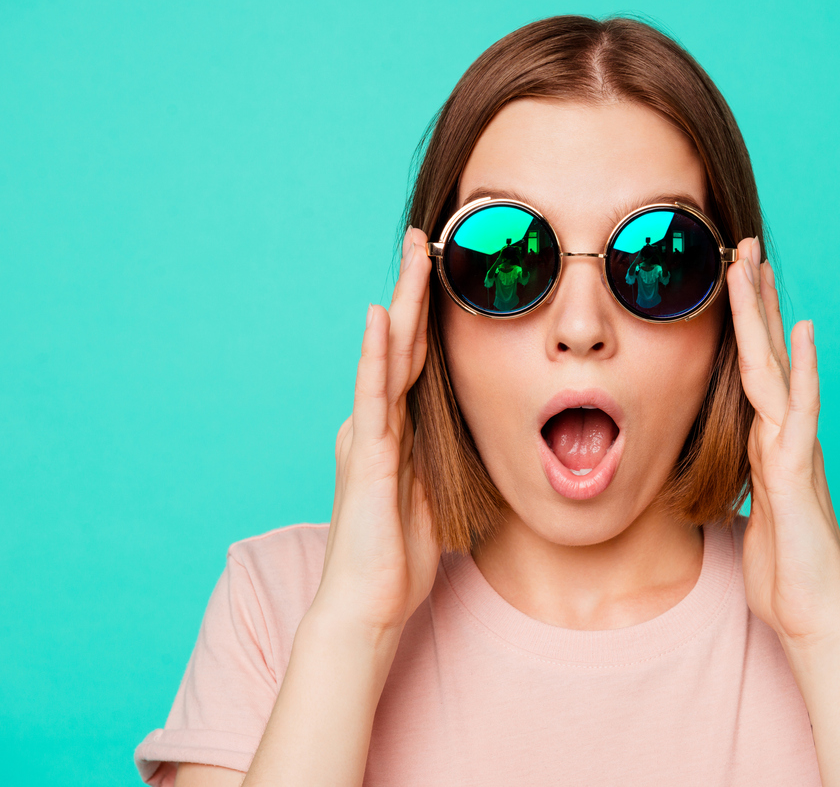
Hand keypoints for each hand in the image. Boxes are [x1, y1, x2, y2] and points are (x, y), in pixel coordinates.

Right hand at [309, 227, 440, 637]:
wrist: (370, 604)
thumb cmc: (402, 556)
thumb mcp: (437, 492)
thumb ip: (444, 455)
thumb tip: (475, 433)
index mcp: (396, 430)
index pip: (417, 359)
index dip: (429, 313)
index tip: (442, 268)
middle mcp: (376, 422)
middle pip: (401, 344)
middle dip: (414, 289)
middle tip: (425, 236)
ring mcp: (367, 435)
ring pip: (386, 355)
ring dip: (400, 303)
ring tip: (412, 254)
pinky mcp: (364, 456)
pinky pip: (372, 396)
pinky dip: (373, 355)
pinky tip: (377, 318)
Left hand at [727, 238, 839, 648]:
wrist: (814, 615)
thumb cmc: (784, 572)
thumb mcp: (753, 518)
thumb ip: (748, 486)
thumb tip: (735, 476)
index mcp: (770, 444)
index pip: (754, 371)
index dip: (746, 326)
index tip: (735, 279)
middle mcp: (786, 436)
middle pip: (766, 355)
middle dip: (754, 299)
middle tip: (746, 244)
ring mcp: (795, 449)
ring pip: (775, 369)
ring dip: (764, 315)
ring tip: (757, 264)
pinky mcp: (798, 472)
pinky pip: (797, 410)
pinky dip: (799, 370)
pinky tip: (799, 331)